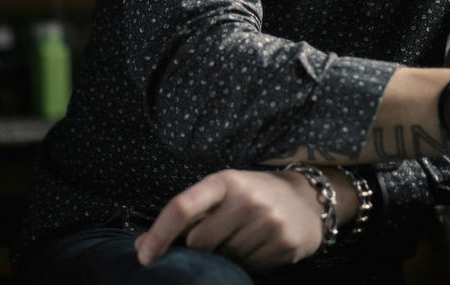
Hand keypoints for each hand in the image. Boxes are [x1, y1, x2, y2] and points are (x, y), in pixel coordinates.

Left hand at [134, 169, 326, 271]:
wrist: (307, 200)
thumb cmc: (253, 196)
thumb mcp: (222, 193)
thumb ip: (185, 216)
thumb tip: (142, 246)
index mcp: (225, 181)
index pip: (182, 207)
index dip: (158, 235)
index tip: (144, 257)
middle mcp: (247, 198)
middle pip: (199, 242)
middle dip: (200, 247)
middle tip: (219, 235)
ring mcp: (267, 222)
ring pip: (222, 259)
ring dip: (223, 257)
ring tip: (242, 239)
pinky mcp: (283, 244)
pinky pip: (247, 268)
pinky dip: (244, 264)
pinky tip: (257, 247)